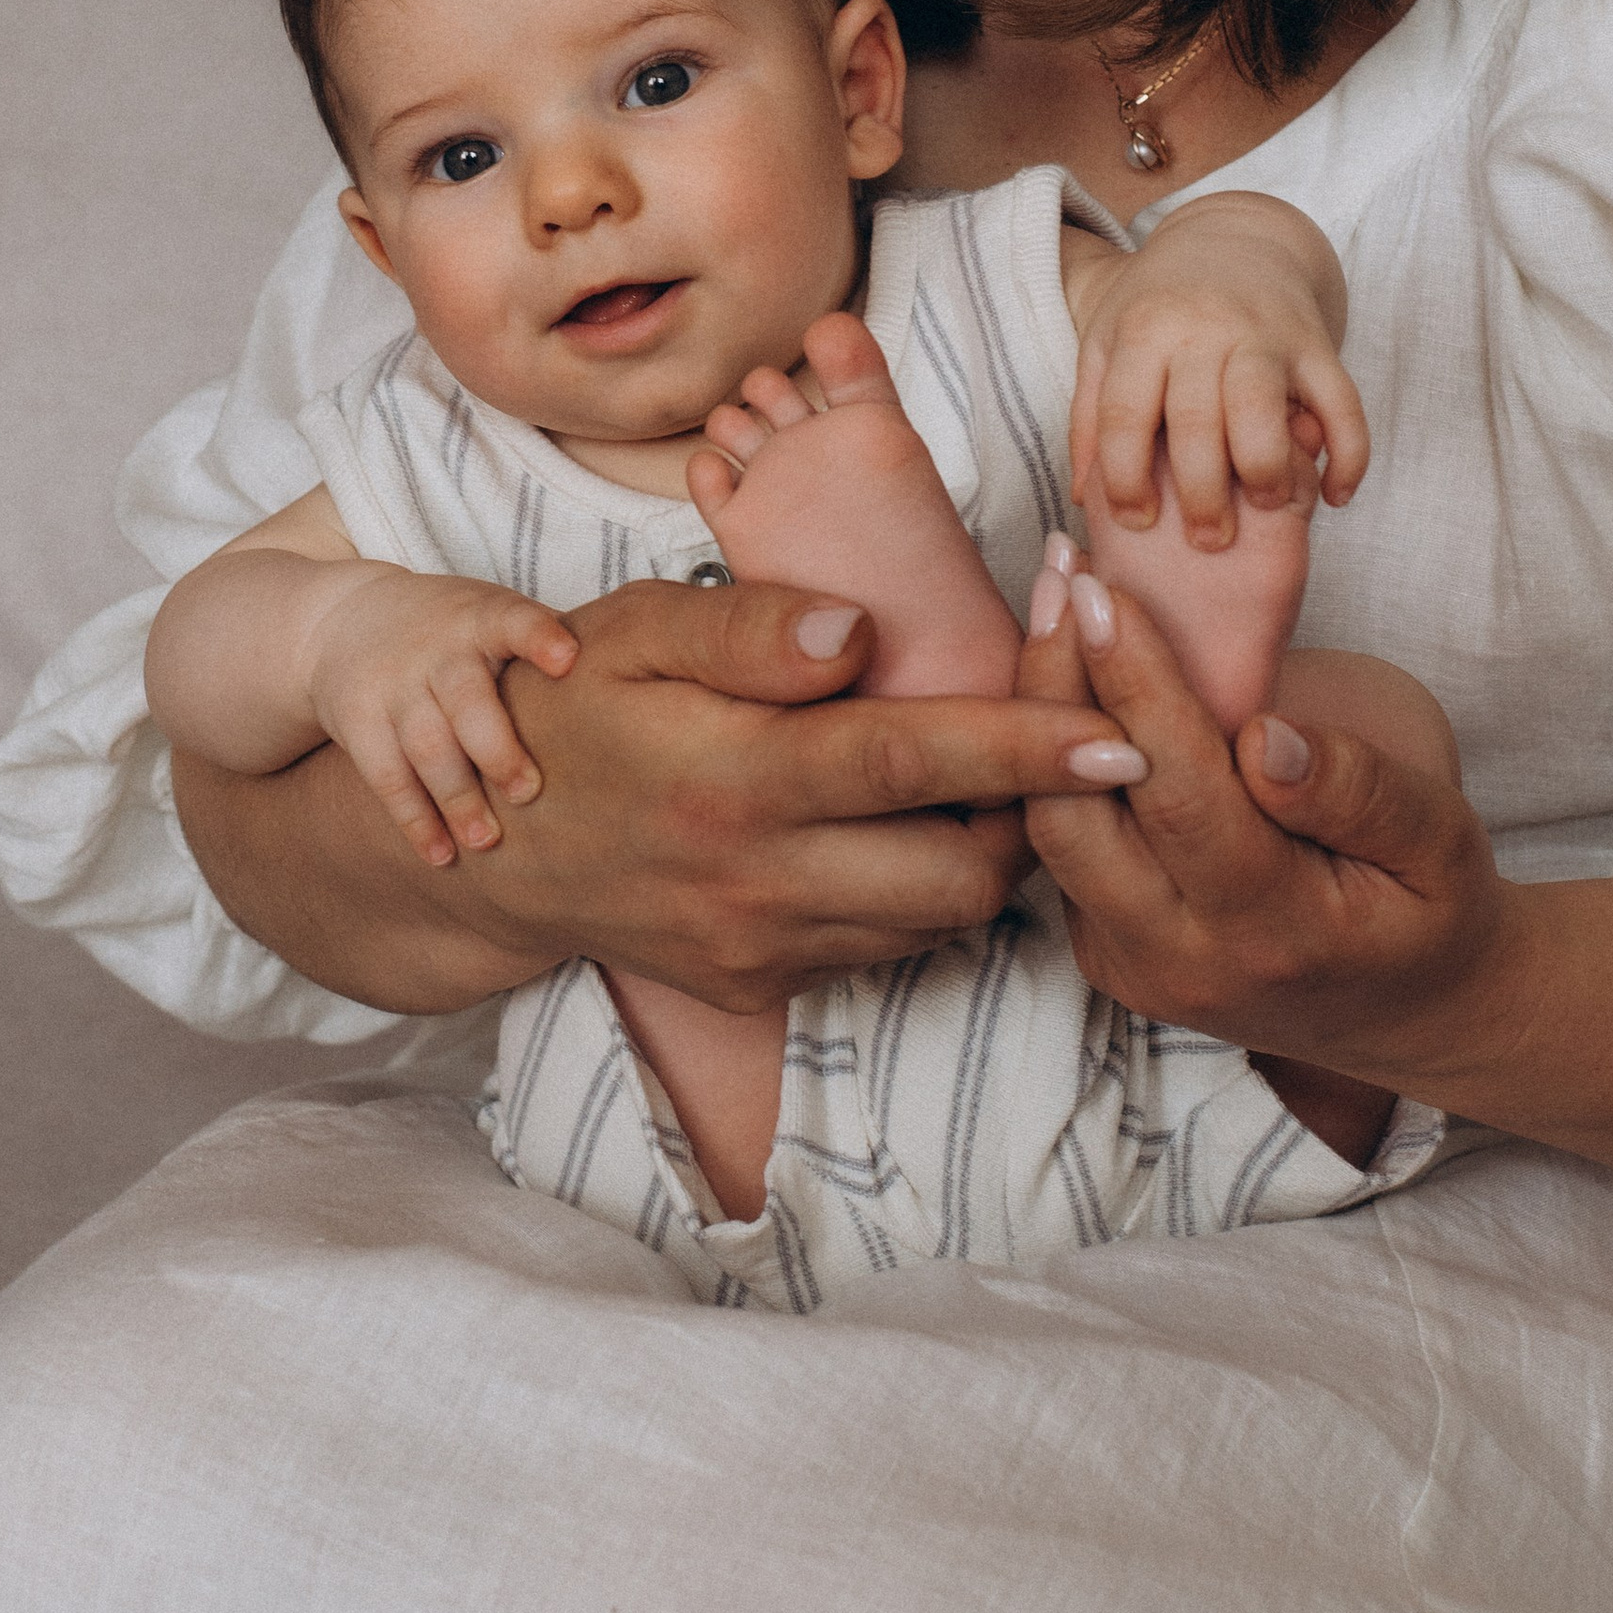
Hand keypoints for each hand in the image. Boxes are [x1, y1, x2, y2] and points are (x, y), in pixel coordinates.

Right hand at [178, 573, 1158, 1025]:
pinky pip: (882, 947)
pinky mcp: (757, 984)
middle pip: (960, 877)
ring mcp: (758, 947)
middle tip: (1065, 744)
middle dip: (1036, 818)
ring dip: (983, 857)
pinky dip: (920, 892)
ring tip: (998, 780)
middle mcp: (755, 881)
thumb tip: (861, 633)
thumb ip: (750, 628)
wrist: (486, 847)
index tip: (1125, 734)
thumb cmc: (572, 708)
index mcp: (735, 781)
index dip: (1033, 749)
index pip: (917, 765)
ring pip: (933, 925)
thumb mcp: (635, 631)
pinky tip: (911, 827)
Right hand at [302, 568, 578, 867]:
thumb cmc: (453, 629)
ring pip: (427, 747)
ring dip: (458, 798)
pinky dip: (414, 820)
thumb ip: (548, 647)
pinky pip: (387, 776)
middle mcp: (437, 650)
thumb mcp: (492, 614)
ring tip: (487, 842)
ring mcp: (394, 686)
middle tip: (527, 792)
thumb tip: (645, 686)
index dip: (538, 638)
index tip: (567, 660)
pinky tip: (442, 855)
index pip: (513, 622)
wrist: (344, 620)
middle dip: (496, 748)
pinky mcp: (359, 722)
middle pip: (466, 700)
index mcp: (483, 618)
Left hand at [1015, 558, 1504, 1083]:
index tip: (1105, 591)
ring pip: (1050, 829)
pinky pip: (1061, 848)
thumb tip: (1265, 734)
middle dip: (1057, 684)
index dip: (1135, 687)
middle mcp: (1184, 960)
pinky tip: (1075, 672)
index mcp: (1274, 931)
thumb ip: (1360, 790)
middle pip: (1079, 814)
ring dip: (1042, 710)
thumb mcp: (1440, 843)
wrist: (1410, 1015)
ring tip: (1061, 602)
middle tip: (1064, 574)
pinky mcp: (1109, 953)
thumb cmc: (1430, 909)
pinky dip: (1056, 756)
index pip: (1180, 796)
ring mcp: (1135, 965)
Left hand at [1069, 193, 1367, 547]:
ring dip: (1265, 469)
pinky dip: (1349, 453)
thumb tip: (1084, 498)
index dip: (1126, 478)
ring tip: (1262, 508)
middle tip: (1206, 541)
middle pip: (1198, 419)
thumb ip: (1090, 416)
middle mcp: (1205, 329)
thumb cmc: (1158, 307)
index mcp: (1144, 331)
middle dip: (1201, 492)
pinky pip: (1342, 402)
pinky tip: (1335, 495)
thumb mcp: (1105, 342)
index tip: (1136, 522)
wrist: (1235, 238)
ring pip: (1265, 408)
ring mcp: (1266, 334)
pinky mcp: (1317, 343)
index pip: (1127, 413)